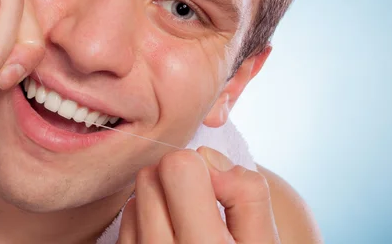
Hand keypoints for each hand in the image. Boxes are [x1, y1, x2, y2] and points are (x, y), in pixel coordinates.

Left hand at [118, 147, 279, 243]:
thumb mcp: (265, 243)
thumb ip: (246, 193)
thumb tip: (206, 158)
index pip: (178, 166)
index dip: (201, 169)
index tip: (216, 193)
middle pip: (151, 174)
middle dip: (177, 182)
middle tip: (201, 212)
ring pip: (136, 194)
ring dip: (160, 201)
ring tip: (186, 229)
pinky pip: (126, 219)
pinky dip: (146, 222)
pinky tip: (169, 242)